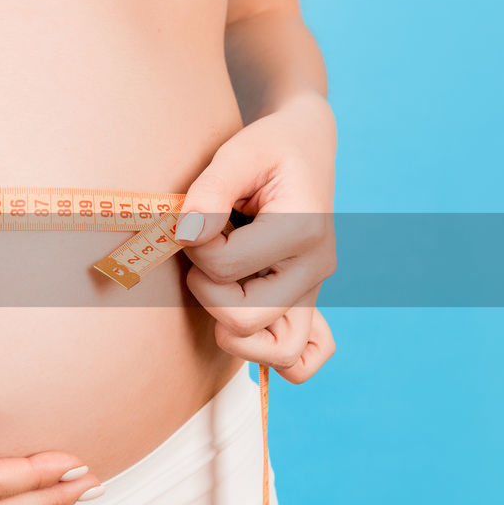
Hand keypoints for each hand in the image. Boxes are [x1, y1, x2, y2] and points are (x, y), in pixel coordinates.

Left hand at [174, 92, 337, 382]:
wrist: (306, 146)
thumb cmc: (268, 147)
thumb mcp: (238, 152)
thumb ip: (209, 192)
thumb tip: (188, 235)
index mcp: (302, 229)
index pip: (224, 268)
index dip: (193, 245)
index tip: (196, 218)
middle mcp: (315, 268)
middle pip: (245, 319)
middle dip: (205, 291)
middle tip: (202, 256)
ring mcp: (314, 289)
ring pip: (280, 354)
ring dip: (234, 333)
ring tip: (219, 291)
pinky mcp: (305, 300)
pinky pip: (302, 359)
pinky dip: (270, 354)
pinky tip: (243, 323)